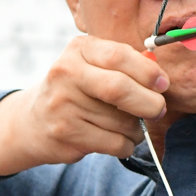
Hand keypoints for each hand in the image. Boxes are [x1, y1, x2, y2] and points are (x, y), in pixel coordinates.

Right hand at [0, 35, 169, 173]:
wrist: (33, 122)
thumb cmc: (76, 91)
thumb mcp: (93, 66)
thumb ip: (125, 66)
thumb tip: (160, 79)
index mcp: (78, 50)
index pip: (119, 56)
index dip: (148, 72)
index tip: (163, 84)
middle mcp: (66, 73)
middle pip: (119, 89)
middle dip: (149, 103)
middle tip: (159, 110)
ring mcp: (63, 105)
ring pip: (121, 121)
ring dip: (137, 128)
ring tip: (131, 126)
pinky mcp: (65, 134)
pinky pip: (114, 143)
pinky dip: (127, 145)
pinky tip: (119, 140)